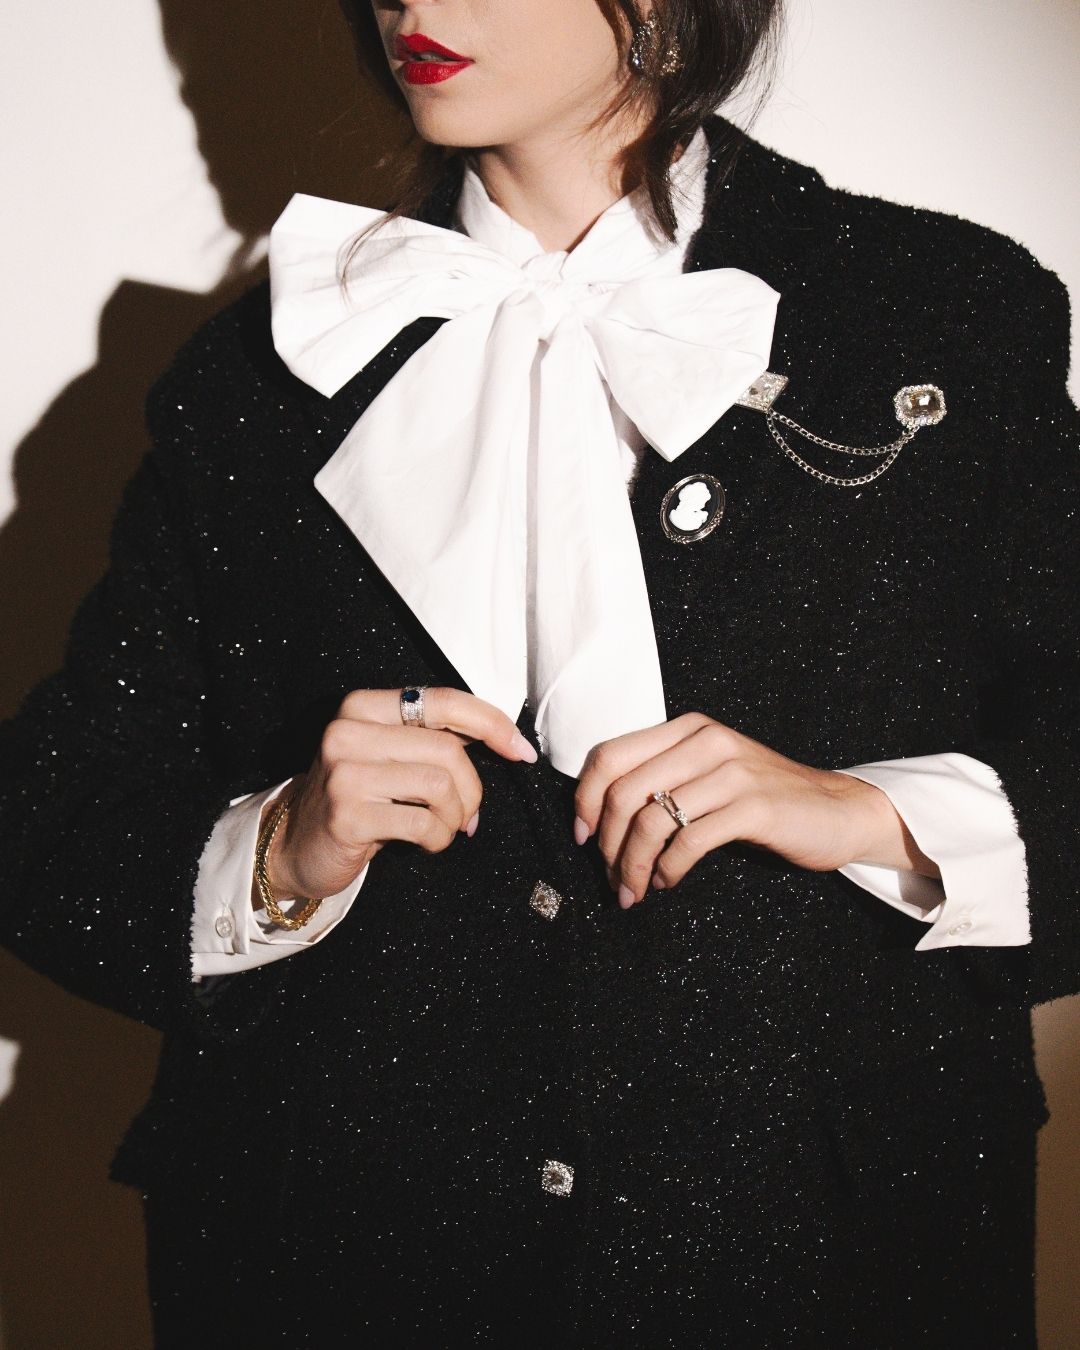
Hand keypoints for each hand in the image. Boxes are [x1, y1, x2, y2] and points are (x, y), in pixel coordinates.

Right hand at [265, 687, 536, 902]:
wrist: (296, 843)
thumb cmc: (358, 797)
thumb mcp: (389, 754)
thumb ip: (433, 737)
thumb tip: (505, 737)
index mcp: (363, 706)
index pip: (444, 701)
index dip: (493, 724)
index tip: (521, 752)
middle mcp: (348, 731)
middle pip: (447, 750)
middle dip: (472, 789)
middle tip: (467, 814)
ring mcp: (344, 772)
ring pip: (439, 786)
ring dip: (455, 817)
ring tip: (444, 829)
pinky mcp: (347, 815)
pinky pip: (423, 823)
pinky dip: (438, 838)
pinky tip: (426, 842)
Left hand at [574, 714, 938, 908]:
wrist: (839, 810)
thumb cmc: (764, 800)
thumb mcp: (708, 775)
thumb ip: (663, 780)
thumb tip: (599, 820)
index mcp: (687, 729)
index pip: (609, 755)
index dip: (584, 799)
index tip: (582, 838)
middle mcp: (706, 741)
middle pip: (624, 792)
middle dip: (607, 844)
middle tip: (611, 879)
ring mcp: (732, 771)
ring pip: (652, 819)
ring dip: (633, 865)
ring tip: (634, 891)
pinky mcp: (754, 806)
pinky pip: (689, 841)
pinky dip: (669, 869)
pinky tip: (669, 882)